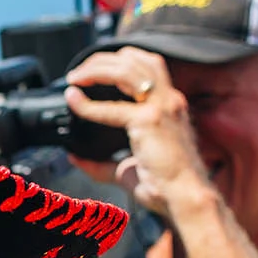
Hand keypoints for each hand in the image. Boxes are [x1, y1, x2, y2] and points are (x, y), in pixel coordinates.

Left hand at [63, 47, 213, 218]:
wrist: (184, 198)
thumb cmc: (164, 187)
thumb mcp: (126, 170)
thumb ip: (100, 164)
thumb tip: (74, 158)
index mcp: (169, 105)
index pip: (146, 67)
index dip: (116, 63)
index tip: (89, 72)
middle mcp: (169, 100)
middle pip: (137, 59)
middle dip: (102, 60)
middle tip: (77, 73)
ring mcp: (162, 107)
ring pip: (127, 69)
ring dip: (96, 68)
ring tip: (75, 78)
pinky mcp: (150, 121)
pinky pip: (112, 107)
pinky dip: (88, 103)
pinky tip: (73, 100)